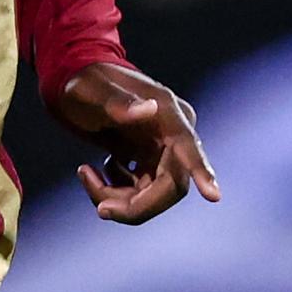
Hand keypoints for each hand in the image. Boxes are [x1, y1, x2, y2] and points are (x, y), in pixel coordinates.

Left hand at [51, 62, 220, 225]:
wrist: (76, 82)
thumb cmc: (83, 81)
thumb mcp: (91, 89)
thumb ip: (116, 100)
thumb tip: (149, 109)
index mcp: (167, 112)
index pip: (188, 147)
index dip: (201, 172)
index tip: (214, 196)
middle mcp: (172, 134)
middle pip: (171, 186)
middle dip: (136, 206)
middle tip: (100, 209)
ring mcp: (162, 150)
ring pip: (152, 196)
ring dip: (117, 199)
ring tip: (86, 174)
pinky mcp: (149, 162)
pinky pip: (138, 193)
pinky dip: (112, 192)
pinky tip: (94, 171)